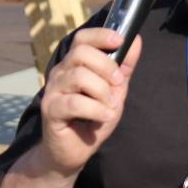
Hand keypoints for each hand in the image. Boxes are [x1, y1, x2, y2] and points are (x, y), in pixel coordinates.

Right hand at [37, 28, 142, 176]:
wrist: (73, 152)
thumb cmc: (92, 119)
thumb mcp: (115, 91)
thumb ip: (124, 67)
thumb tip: (136, 40)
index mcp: (74, 64)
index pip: (82, 39)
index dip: (100, 35)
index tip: (119, 40)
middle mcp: (60, 73)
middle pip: (81, 53)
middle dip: (106, 67)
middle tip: (117, 84)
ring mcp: (53, 91)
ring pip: (79, 77)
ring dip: (102, 92)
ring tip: (109, 106)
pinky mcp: (51, 110)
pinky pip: (75, 102)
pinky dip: (96, 109)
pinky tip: (104, 117)